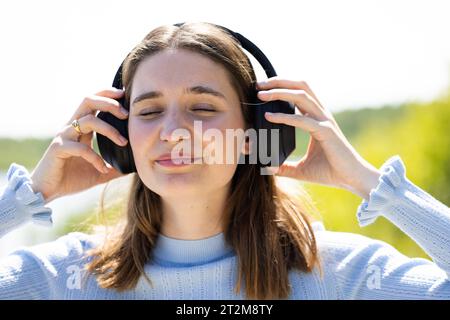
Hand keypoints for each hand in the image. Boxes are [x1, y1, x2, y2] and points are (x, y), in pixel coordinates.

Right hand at [29, 88, 129, 203]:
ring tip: (123, 142)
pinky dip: (96, 158)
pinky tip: (104, 168)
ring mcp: (64, 136)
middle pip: (88, 101)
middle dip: (109, 103)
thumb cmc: (71, 179)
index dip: (107, 95)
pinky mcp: (58, 149)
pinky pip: (81, 148)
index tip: (124, 95)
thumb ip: (115, 168)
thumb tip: (134, 169)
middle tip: (126, 114)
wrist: (48, 191)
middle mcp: (71, 128)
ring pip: (88, 121)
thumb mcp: (100, 172)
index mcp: (80, 128)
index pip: (93, 102)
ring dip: (109, 130)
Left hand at [256, 77, 380, 199]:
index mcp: (316, 118)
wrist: (352, 179)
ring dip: (280, 92)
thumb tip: (268, 169)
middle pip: (300, 87)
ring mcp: (324, 121)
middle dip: (279, 82)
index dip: (282, 87)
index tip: (262, 89)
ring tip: (261, 95)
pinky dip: (284, 116)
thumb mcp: (302, 169)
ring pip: (301, 96)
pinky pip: (302, 120)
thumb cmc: (330, 171)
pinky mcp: (325, 132)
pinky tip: (269, 116)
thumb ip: (285, 167)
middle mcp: (321, 115)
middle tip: (259, 85)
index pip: (299, 93)